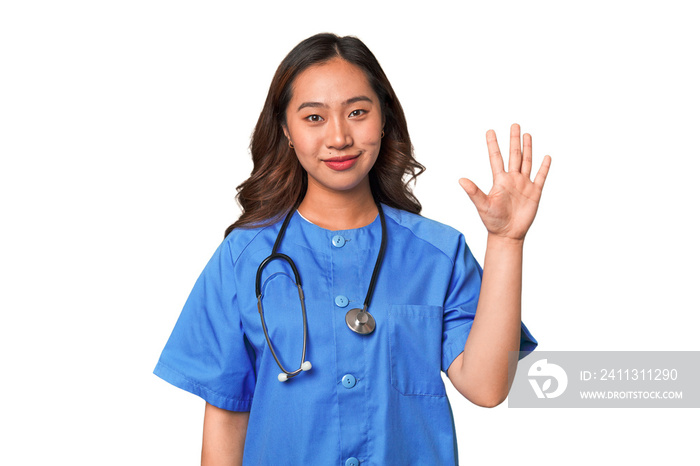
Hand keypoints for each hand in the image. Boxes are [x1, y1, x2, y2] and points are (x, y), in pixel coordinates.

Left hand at [459, 124, 550, 240]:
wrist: (508, 234)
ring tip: (527, 135)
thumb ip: (473, 191)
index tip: (490, 131)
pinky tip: (546, 157)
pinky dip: (544, 167)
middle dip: (514, 140)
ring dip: (527, 149)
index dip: (493, 144)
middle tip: (514, 125)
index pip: (496, 158)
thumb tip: (461, 180)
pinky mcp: (534, 193)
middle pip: (514, 155)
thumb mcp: (482, 205)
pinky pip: (540, 177)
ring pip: (527, 162)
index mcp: (499, 180)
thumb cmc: (493, 221)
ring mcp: (524, 185)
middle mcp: (512, 179)